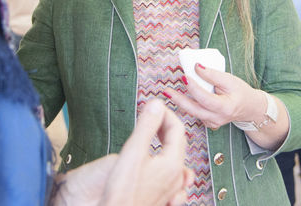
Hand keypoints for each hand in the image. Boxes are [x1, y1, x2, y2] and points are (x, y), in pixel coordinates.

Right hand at [55, 99, 191, 205]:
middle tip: (151, 115)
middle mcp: (176, 176)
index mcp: (172, 164)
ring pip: (175, 158)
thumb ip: (146, 126)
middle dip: (165, 125)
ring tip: (153, 132)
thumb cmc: (122, 192)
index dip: (165, 113)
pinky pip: (172, 174)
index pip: (177, 128)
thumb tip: (157, 105)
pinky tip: (158, 160)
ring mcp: (171, 188)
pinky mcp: (163, 196)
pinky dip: (165, 159)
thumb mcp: (133, 152)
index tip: (152, 106)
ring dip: (165, 141)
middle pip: (177, 142)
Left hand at [164, 63, 264, 128]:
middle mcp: (217, 118)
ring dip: (179, 101)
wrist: (248, 108)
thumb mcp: (230, 80)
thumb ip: (212, 75)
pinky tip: (178, 96)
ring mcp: (211, 123)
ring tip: (168, 92)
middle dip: (178, 99)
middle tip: (166, 91)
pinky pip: (194, 113)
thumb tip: (196, 67)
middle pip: (194, 109)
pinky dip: (186, 104)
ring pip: (192, 112)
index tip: (185, 76)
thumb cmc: (240, 92)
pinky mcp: (207, 122)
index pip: (205, 98)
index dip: (194, 87)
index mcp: (225, 108)